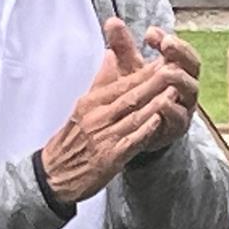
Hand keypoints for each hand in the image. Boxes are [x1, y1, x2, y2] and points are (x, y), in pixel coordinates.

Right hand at [39, 21, 195, 202]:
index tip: (165, 61)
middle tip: (175, 68)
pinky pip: (130, 141)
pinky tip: (159, 120)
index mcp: (91, 102)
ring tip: (174, 90)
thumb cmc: (72, 140)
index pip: (122, 83)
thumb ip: (101, 82)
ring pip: (133, 116)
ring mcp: (103, 137)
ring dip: (155, 103)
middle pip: (130, 96)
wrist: (54, 174)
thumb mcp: (83, 107)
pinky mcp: (108, 157)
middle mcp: (96, 116)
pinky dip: (145, 130)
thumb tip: (110, 54)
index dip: (145, 72)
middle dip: (154, 82)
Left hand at [112, 20, 199, 152]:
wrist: (136, 132)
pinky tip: (162, 101)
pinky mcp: (178, 127)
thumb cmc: (138, 96)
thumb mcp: (128, 69)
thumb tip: (112, 21)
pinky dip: (172, 108)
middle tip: (166, 43)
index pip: (181, 49)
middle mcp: (185, 85)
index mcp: (177, 68)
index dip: (170, 39)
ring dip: (179, 78)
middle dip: (180, 52)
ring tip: (165, 70)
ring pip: (191, 88)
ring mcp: (184, 106)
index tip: (150, 33)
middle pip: (193, 64)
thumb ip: (122, 47)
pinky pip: (181, 116)